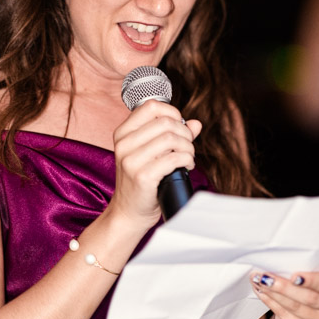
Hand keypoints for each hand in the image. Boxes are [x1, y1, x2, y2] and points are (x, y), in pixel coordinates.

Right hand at [108, 100, 201, 225]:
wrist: (129, 212)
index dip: (172, 113)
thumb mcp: (152, 153)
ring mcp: (131, 160)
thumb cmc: (142, 181)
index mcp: (123, 133)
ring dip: (188, 148)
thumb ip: (172, 135)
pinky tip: (186, 167)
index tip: (180, 127)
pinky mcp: (142, 176)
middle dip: (184, 133)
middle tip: (188, 147)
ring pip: (171, 139)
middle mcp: (123, 144)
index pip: (150, 106)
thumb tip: (196, 124)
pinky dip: (187, 160)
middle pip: (165, 122)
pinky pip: (174, 158)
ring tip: (188, 158)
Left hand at [250, 268, 318, 318]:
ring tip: (259, 283)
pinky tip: (262, 294)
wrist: (299, 312)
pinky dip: (271, 304)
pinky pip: (286, 317)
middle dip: (285, 287)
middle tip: (266, 278)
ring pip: (295, 308)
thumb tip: (274, 263)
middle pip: (309, 298)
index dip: (310, 280)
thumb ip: (300, 271)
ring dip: (274, 294)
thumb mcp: (308, 275)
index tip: (293, 275)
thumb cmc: (304, 287)